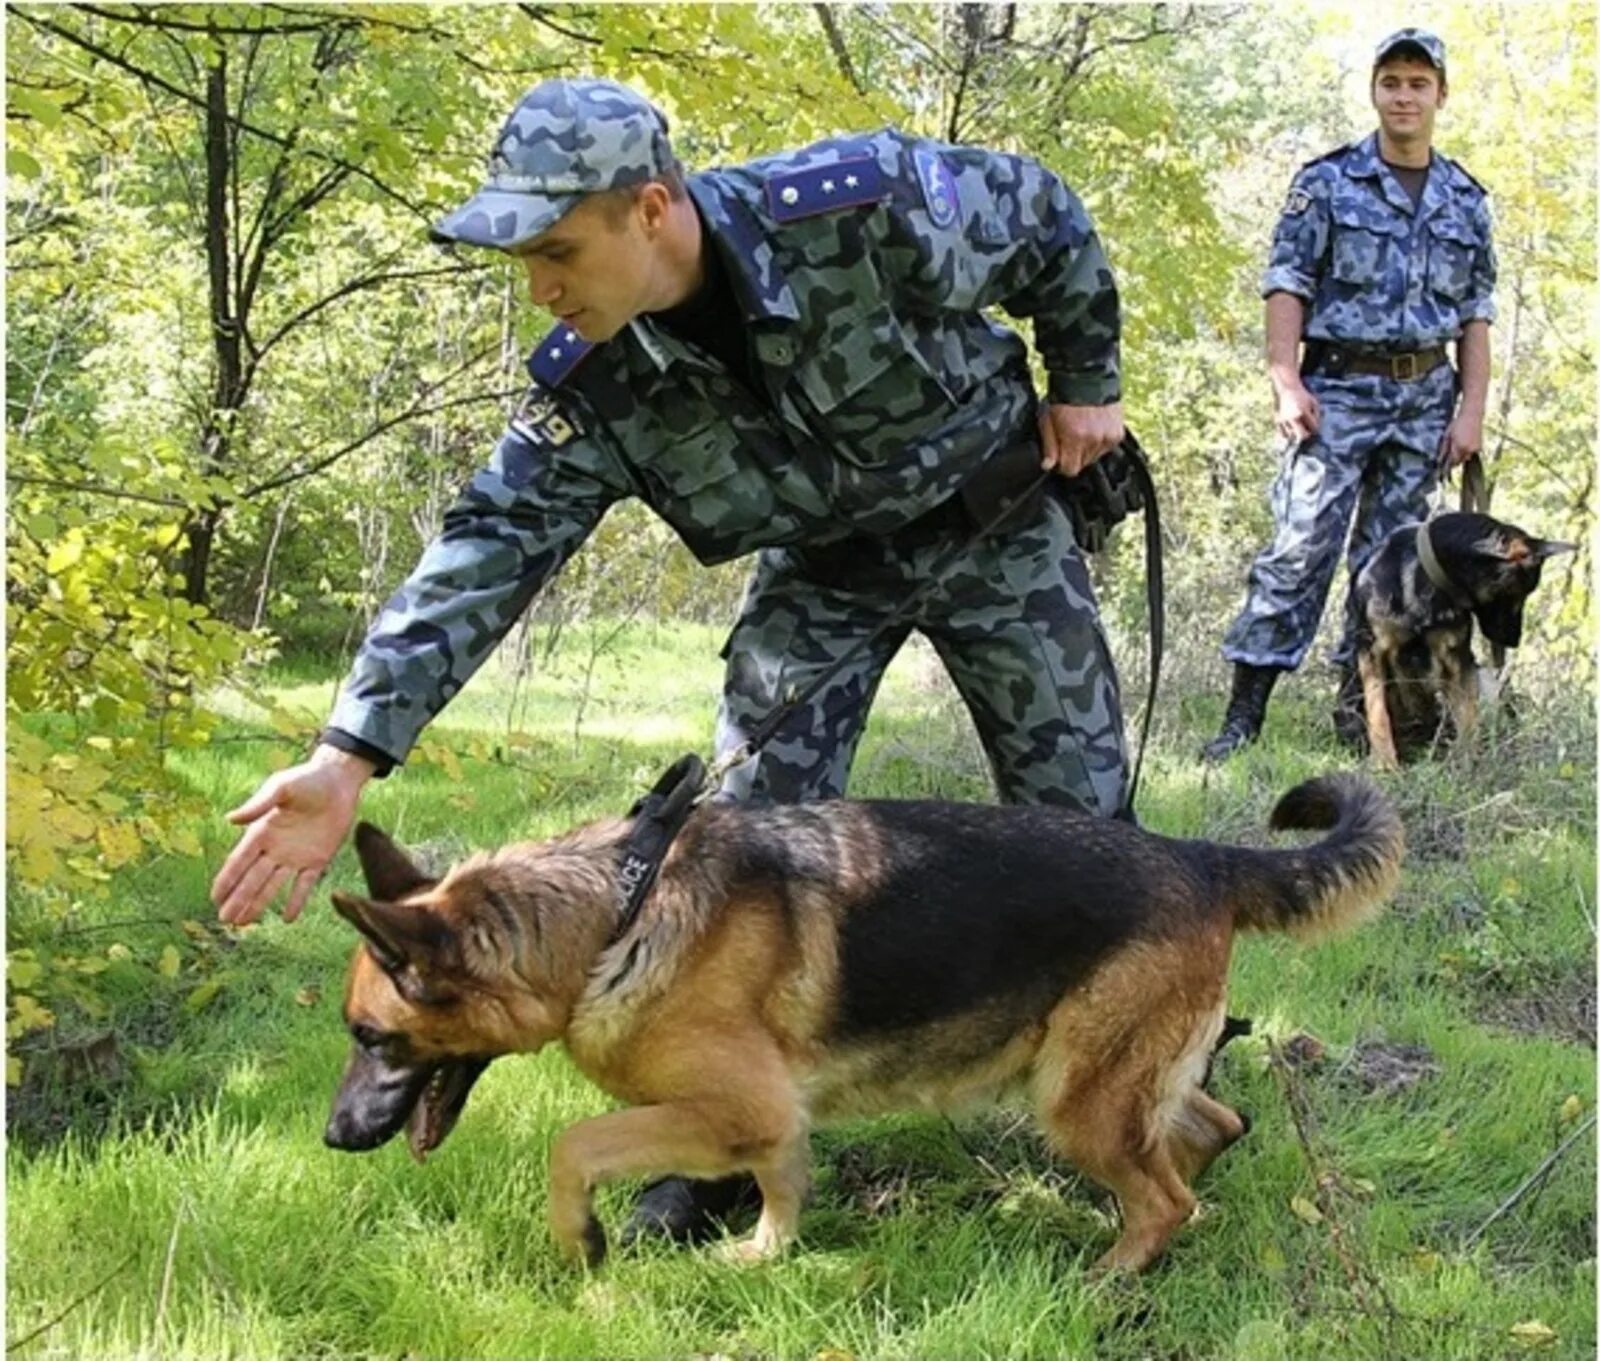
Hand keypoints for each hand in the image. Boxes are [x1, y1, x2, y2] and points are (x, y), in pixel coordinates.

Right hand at [211, 746, 374, 925]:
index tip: (214, 898)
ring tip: (244, 923)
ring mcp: (296, 856)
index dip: (226, 880)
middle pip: (252, 879)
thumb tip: (230, 819)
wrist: (338, 781)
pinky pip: (305, 884)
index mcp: (262, 832)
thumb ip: (258, 804)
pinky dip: (296, 900)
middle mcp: (275, 848)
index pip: (239, 861)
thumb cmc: (307, 779)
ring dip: (259, 904)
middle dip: (238, 899)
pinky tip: (288, 918)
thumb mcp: (281, 787)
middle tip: (225, 920)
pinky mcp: (318, 859)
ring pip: (273, 886)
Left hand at [1038, 401, 1124, 477]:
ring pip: (1095, 457)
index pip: (1070, 470)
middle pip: (1083, 464)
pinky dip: (1100, 442)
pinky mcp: (1118, 434)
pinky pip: (1107, 448)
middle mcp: (1094, 440)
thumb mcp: (1048, 420)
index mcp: (1075, 438)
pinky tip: (1094, 429)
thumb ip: (1049, 446)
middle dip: (1075, 455)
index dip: (1063, 465)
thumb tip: (1048, 466)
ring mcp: (1108, 437)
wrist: (1087, 377)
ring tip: (1083, 430)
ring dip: (1088, 449)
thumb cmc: (1065, 397)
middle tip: (1070, 437)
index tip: (1060, 456)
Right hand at [1273, 381, 1320, 442]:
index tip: (1314, 423)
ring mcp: (1284, 421)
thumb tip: (1315, 431)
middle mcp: (1292, 418)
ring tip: (1298, 425)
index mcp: (1302, 412)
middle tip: (1307, 429)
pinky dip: (1288, 434)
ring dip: (1297, 432)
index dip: (1315, 427)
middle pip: (1302, 436)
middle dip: (1306, 434)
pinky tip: (1291, 428)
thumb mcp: (1314, 404)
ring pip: (1293, 435)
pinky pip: (1284, 435)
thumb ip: (1317, 417)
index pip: (1313, 428)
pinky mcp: (1278, 422)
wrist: (1289, 390)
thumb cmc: (1304, 397)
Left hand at [1439, 410, 1483, 467]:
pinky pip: (1471, 453)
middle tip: (1449, 457)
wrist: (1472, 416)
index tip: (1443, 469)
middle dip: (1454, 460)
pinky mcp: (1480, 447)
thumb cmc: (1457, 424)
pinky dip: (1467, 452)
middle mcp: (1468, 449)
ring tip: (1458, 447)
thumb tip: (1439, 460)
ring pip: (1465, 458)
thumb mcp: (1447, 436)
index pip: (1452, 461)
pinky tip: (1464, 444)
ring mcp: (1475, 448)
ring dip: (1461, 456)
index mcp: (1459, 447)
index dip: (1447, 466)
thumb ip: (1444, 449)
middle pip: (1459, 461)